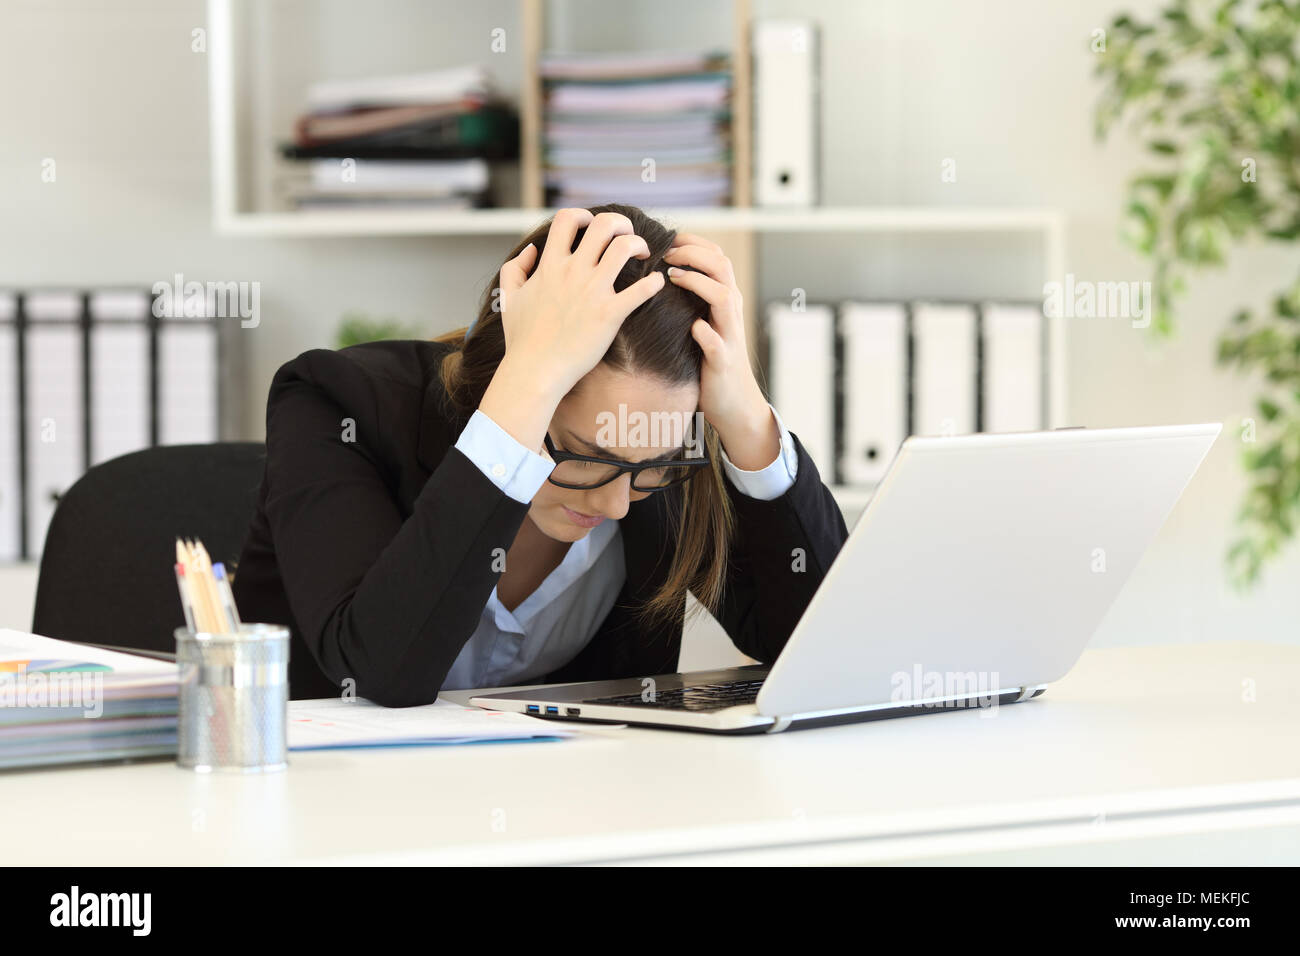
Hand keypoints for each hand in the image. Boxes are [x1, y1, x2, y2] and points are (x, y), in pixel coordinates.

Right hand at [479, 209, 664, 452]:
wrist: (534, 371)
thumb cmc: (522, 339)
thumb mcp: (509, 298)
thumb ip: (515, 268)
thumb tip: (532, 250)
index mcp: (550, 266)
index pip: (568, 218)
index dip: (584, 215)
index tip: (592, 226)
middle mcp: (573, 272)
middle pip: (604, 225)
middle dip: (621, 223)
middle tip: (626, 236)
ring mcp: (592, 292)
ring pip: (625, 247)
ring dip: (639, 245)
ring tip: (643, 256)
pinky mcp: (610, 314)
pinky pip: (641, 289)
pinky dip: (654, 283)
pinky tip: (656, 284)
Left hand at [664, 233, 778, 470]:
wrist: (734, 403)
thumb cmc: (710, 360)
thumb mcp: (702, 323)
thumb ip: (689, 300)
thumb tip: (657, 275)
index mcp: (724, 300)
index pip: (716, 256)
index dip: (693, 242)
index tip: (667, 238)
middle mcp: (730, 312)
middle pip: (722, 267)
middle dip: (693, 254)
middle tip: (665, 254)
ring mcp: (728, 335)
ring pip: (723, 297)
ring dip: (698, 283)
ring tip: (673, 278)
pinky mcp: (723, 362)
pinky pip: (716, 343)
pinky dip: (705, 333)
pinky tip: (691, 327)